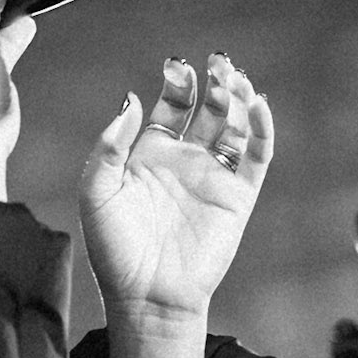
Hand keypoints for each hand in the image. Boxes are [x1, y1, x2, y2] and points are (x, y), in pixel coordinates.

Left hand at [79, 54, 273, 357]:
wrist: (145, 295)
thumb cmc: (114, 249)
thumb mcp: (97, 192)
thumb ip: (109, 146)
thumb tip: (131, 99)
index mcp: (151, 154)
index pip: (172, 105)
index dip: (177, 82)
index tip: (176, 65)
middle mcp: (185, 161)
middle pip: (210, 107)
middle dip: (215, 81)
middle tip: (216, 61)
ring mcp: (213, 177)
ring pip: (236, 125)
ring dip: (238, 98)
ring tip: (233, 80)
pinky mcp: (238, 197)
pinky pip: (257, 156)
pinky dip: (261, 129)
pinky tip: (257, 106)